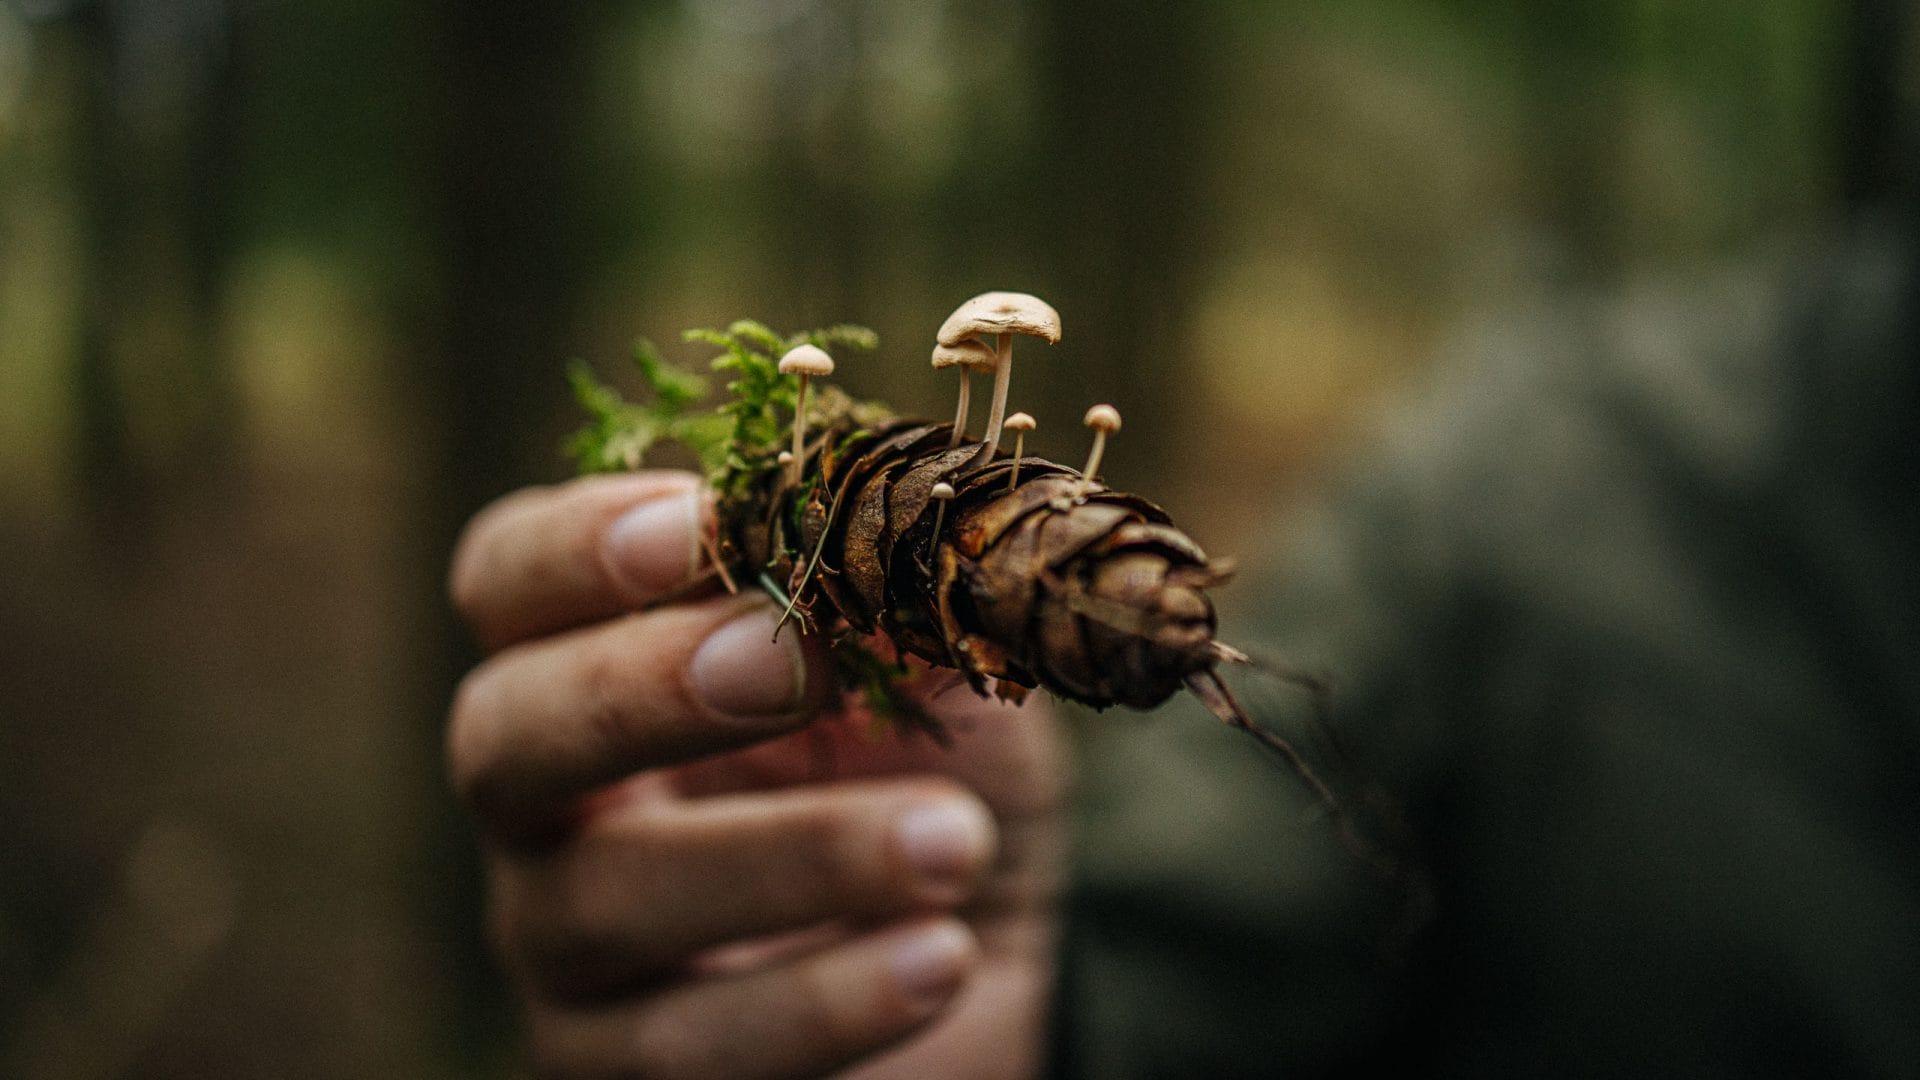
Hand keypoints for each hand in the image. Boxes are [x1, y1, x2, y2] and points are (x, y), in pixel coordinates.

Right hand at [447, 472, 1067, 1078]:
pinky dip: (825, 999)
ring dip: (792, 859)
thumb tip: (881, 517)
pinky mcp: (619, 1073)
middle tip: (794, 664)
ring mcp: (568, 952)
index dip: (573, 548)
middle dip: (642, 691)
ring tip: (952, 840)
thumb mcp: (936, 663)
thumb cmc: (936, 767)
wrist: (998, 946)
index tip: (701, 521)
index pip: (507, 582)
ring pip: (602, 907)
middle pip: (503, 737)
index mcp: (598, 661)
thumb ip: (895, 589)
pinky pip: (686, 1051)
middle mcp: (550, 805)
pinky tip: (942, 957)